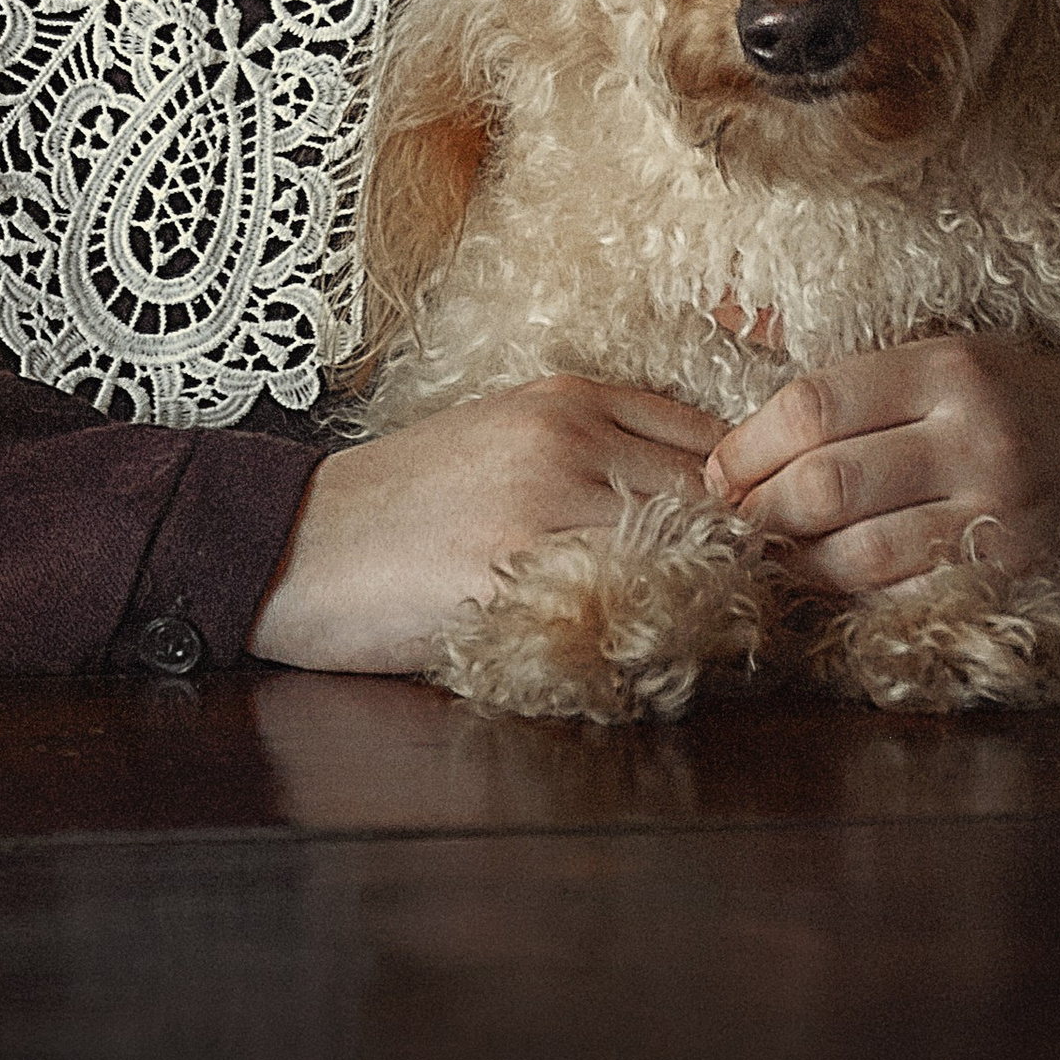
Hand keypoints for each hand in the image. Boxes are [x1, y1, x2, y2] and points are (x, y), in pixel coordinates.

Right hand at [248, 378, 720, 674]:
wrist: (290, 545)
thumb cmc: (399, 506)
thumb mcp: (504, 444)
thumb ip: (595, 456)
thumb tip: (704, 501)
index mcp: (568, 397)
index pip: (715, 439)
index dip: (751, 504)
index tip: (764, 553)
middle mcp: (567, 436)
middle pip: (715, 495)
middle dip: (748, 556)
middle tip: (769, 612)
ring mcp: (542, 501)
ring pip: (684, 550)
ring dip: (711, 600)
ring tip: (719, 644)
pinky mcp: (513, 571)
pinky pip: (620, 604)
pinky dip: (650, 637)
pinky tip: (647, 662)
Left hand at [700, 335, 1059, 596]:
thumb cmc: (1038, 410)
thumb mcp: (960, 354)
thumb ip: (854, 358)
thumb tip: (725, 317)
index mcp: (954, 366)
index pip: (816, 402)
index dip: (747, 442)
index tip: (721, 466)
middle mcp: (977, 436)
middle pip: (823, 481)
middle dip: (758, 509)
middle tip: (732, 520)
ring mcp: (1001, 513)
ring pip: (856, 551)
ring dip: (795, 563)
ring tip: (769, 558)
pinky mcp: (1018, 579)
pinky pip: (907, 596)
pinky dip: (853, 599)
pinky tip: (829, 590)